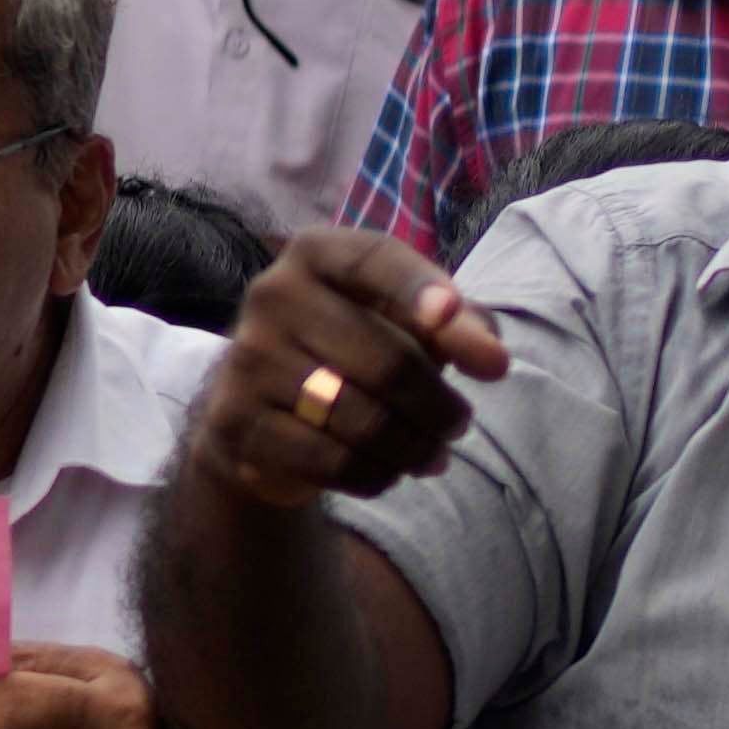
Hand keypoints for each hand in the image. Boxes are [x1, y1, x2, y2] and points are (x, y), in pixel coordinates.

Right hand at [192, 226, 502, 510]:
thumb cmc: (353, 345)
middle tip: (458, 424)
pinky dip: (377, 475)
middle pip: (388, 361)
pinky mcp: (238, 421)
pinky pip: (332, 461)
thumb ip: (457, 321)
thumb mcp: (404, 318)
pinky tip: (389, 471)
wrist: (261, 406)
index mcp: (316, 254)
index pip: (377, 262)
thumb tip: (491, 356)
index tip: (488, 355)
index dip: (428, 298)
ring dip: (416, 448)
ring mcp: (250, 359)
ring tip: (433, 454)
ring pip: (363, 421)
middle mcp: (274, 295)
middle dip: (440, 406)